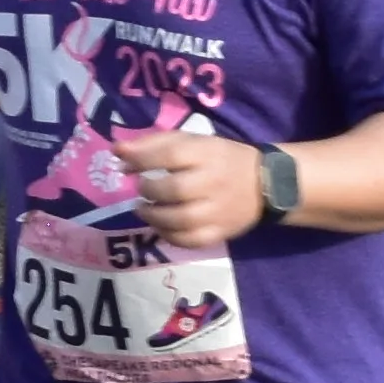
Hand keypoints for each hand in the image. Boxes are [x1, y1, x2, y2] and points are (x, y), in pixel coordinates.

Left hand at [111, 124, 271, 247]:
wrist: (266, 184)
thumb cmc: (220, 158)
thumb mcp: (193, 141)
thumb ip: (154, 144)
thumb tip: (117, 151)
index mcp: (207, 153)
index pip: (169, 155)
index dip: (140, 159)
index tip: (123, 164)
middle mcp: (213, 182)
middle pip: (173, 190)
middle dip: (148, 190)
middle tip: (142, 188)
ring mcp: (218, 211)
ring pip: (179, 220)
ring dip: (152, 215)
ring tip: (144, 208)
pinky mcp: (221, 233)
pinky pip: (189, 241)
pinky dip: (168, 235)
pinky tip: (161, 226)